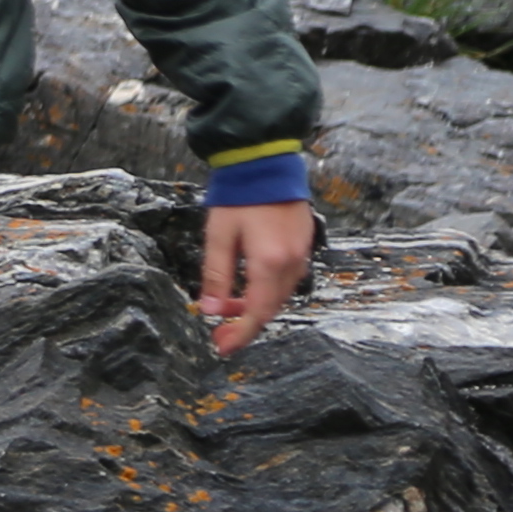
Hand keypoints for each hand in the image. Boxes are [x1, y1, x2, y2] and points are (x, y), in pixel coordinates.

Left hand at [199, 200, 313, 356]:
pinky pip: (286, 280)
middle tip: (219, 331)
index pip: (257, 312)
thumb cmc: (239, 196)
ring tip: (225, 307)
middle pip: (271, 307)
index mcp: (270, 262)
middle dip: (244, 323)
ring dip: (253, 306)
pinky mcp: (303, 245)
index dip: (241, 334)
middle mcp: (292, 261)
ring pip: (279, 295)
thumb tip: (209, 309)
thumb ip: (215, 275)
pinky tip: (245, 288)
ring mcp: (302, 253)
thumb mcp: (218, 237)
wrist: (265, 163)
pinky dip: (266, 290)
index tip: (223, 347)